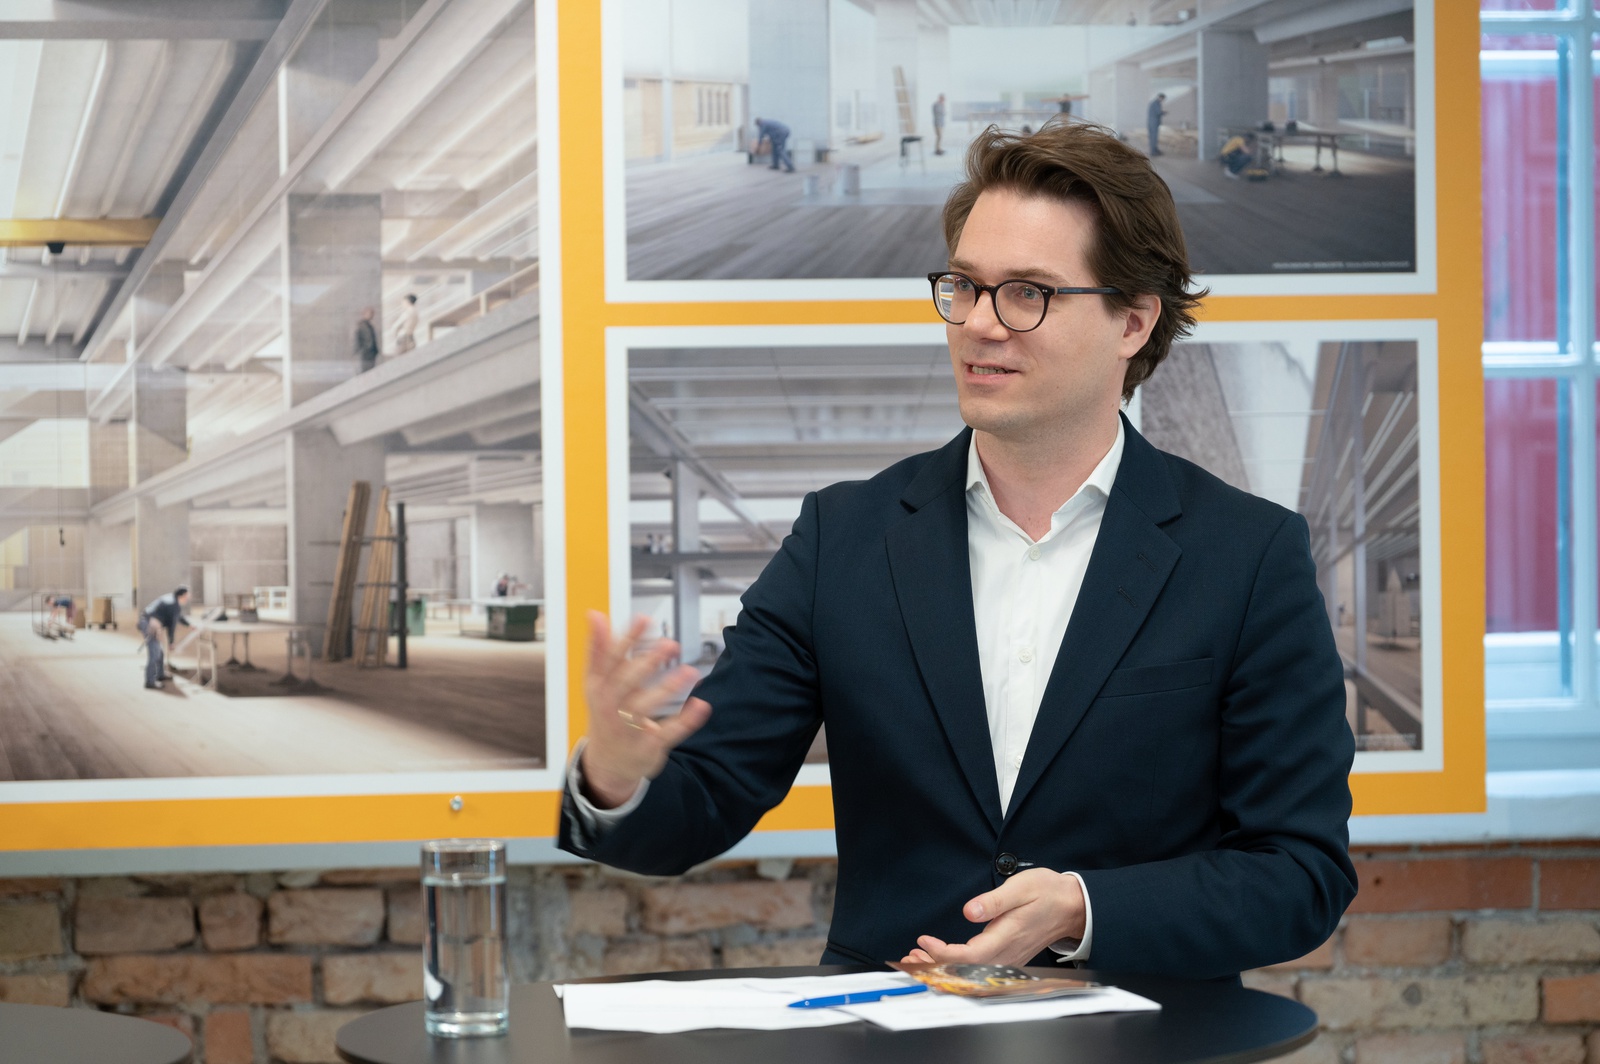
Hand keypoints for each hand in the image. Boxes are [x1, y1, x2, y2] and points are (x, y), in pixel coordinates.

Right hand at [579, 611, 711, 808]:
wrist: (607, 763)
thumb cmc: (605, 712)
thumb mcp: (596, 682)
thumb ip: (598, 648)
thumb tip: (595, 614)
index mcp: (597, 687)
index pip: (609, 659)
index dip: (626, 639)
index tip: (644, 618)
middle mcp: (609, 707)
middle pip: (625, 682)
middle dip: (646, 662)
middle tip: (669, 643)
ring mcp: (628, 728)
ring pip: (645, 708)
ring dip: (667, 689)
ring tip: (689, 672)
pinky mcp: (648, 746)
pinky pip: (667, 733)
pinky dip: (685, 720)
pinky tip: (701, 705)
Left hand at [900, 869, 1085, 968]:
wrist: (1071, 906)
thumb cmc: (1047, 893)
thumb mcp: (1021, 887)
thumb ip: (994, 901)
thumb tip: (970, 911)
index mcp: (1006, 937)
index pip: (968, 956)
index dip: (943, 953)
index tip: (924, 940)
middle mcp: (1006, 954)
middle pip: (965, 971)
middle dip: (935, 967)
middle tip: (910, 956)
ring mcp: (1007, 960)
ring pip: (970, 973)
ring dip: (942, 969)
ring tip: (918, 957)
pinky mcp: (1007, 958)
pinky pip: (978, 971)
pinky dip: (956, 968)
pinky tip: (940, 959)